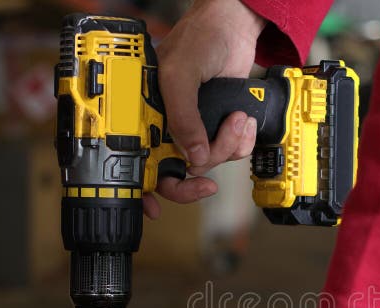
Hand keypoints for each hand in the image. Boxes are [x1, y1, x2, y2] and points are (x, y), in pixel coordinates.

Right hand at [143, 0, 265, 218]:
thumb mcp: (180, 76)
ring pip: (208, 162)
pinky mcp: (219, 127)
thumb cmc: (199, 40)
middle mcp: (167, 124)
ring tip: (235, 119)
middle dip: (197, 174)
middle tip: (207, 184)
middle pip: (177, 170)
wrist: (235, 28)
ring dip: (227, 146)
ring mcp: (195, 128)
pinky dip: (240, 141)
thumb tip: (191, 155)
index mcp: (145, 113)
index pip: (138, 160)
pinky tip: (241, 119)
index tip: (153, 208)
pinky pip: (229, 152)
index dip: (143, 188)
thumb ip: (182, 117)